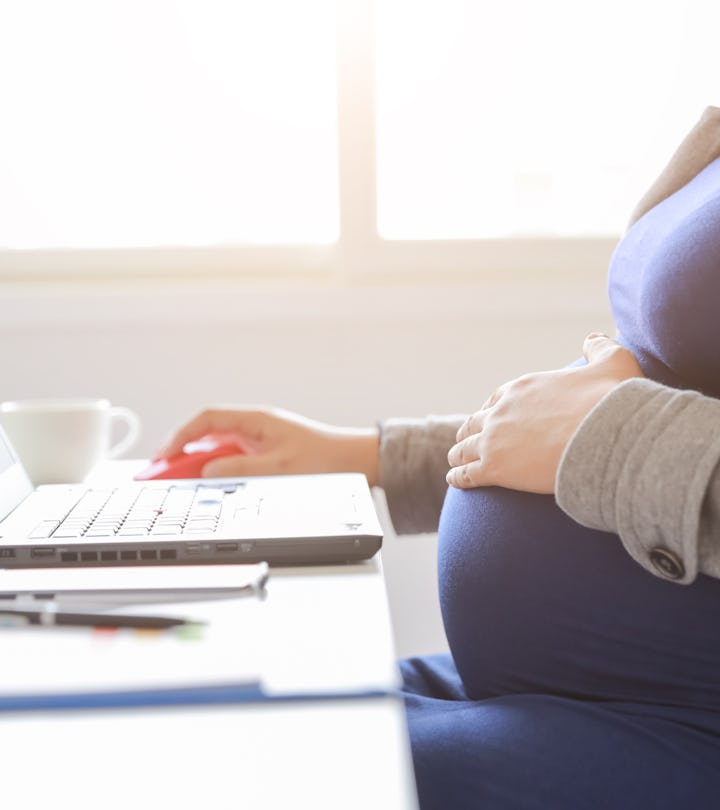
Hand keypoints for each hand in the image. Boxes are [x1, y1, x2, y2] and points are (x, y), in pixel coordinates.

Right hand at [157, 406, 379, 484]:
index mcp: (257, 420)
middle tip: (160, 473)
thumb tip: (208, 470)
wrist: (355, 463)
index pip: (208, 419)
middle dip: (182, 452)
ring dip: (197, 464)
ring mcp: (258, 441)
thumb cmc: (325, 460)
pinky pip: (230, 460)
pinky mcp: (264, 455)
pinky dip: (215, 471)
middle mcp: (255, 427)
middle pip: (207, 435)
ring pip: (217, 449)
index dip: (182, 435)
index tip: (165, 455)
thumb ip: (241, 469)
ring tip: (176, 483)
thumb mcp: (280, 469)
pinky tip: (206, 485)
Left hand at [446, 333, 643, 493]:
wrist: (606, 436)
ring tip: (455, 461)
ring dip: (459, 454)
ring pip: (464, 448)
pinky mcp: (494, 468)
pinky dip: (458, 477)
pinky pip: (467, 474)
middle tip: (466, 441)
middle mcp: (501, 412)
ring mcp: (494, 440)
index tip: (489, 418)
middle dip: (469, 432)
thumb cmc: (610, 402)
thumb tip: (593, 339)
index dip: (491, 410)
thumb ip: (601, 349)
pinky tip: (454, 480)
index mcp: (521, 389)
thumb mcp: (613, 363)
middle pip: (475, 423)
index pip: (496, 400)